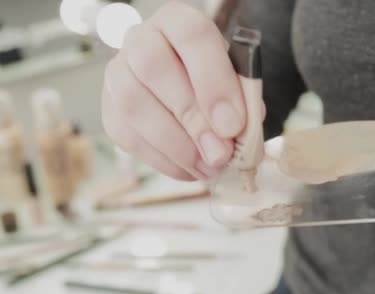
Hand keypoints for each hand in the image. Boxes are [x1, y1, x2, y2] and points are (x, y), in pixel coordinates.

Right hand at [102, 1, 249, 179]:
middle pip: (154, 68)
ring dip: (176, 145)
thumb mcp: (237, 80)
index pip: (192, 37)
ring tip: (209, 166)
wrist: (189, 85)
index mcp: (179, 21)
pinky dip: (164, 160)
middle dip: (193, 119)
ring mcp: (118, 73)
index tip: (233, 124)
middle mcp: (141, 39)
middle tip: (221, 153)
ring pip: (133, 104)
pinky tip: (191, 169)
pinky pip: (128, 136)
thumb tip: (239, 133)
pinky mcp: (109, 109)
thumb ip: (242, 98)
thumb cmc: (217, 80)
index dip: (213, 81)